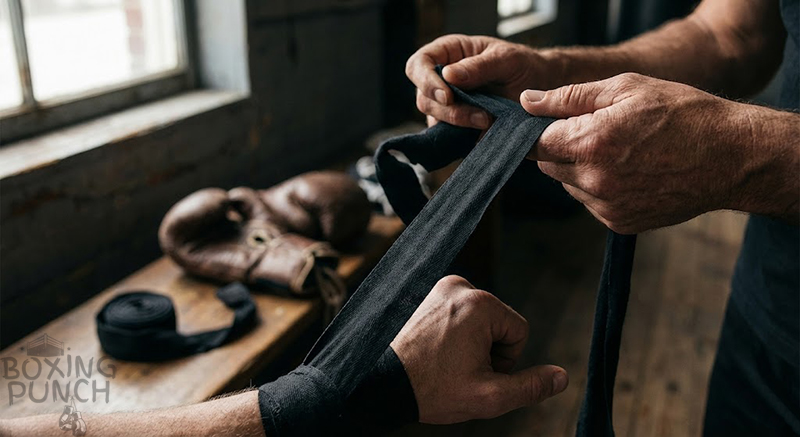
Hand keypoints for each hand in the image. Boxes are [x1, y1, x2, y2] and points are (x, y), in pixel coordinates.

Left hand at [390, 275, 567, 423]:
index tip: (476, 372)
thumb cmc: (432, 389)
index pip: (519, 331)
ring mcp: (440, 287)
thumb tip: (563, 377)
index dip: (505, 360)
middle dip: (486, 350)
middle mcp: (460, 286)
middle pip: (498, 323)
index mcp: (480, 304)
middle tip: (457, 369)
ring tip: (443, 361)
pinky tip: (433, 350)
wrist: (380, 383)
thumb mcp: (489, 396)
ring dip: (470, 342)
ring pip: (478, 320)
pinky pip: (457, 314)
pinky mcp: (426, 294)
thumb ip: (530, 386)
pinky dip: (452, 333)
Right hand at [406, 35, 546, 128]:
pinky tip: (483, 133)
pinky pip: (448, 137)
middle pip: (424, 98)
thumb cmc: (522, 65)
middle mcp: (441, 79)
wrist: (538, 88)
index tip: (447, 96)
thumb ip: (478, 66)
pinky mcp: (455, 126)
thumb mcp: (506, 59)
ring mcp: (446, 104)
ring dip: (459, 125)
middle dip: (449, 111)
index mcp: (447, 53)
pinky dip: (463, 138)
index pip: (419, 65)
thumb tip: (448, 75)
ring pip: (434, 120)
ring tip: (488, 122)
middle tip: (481, 116)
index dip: (426, 81)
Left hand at [521, 73, 753, 233]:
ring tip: (620, 151)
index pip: (533, 145)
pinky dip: (599, 188)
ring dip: (580, 168)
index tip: (549, 123)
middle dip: (560, 147)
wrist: (730, 156)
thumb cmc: (681, 113)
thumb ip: (569, 97)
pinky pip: (591, 202)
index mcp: (590, 143)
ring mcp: (606, 206)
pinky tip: (631, 171)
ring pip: (569, 184)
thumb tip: (527, 102)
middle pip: (547, 165)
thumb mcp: (625, 88)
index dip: (536, 131)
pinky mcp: (619, 223)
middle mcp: (593, 181)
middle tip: (595, 131)